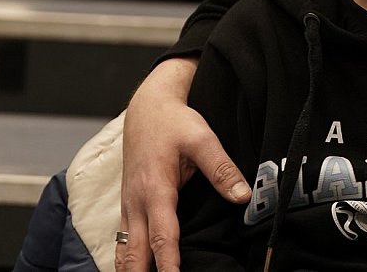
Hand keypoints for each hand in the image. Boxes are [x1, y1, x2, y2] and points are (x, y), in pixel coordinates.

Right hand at [117, 57, 247, 271]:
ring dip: (131, 270)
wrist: (146, 110)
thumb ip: (221, 168)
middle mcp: (137, 203)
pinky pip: (123, 241)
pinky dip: (126, 260)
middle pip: (136, 251)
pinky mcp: (128, 206)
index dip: (168, 262)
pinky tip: (135, 271)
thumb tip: (243, 195)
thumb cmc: (174, 123)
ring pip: (125, 250)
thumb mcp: (202, 138)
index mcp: (156, 189)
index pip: (163, 234)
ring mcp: (128, 206)